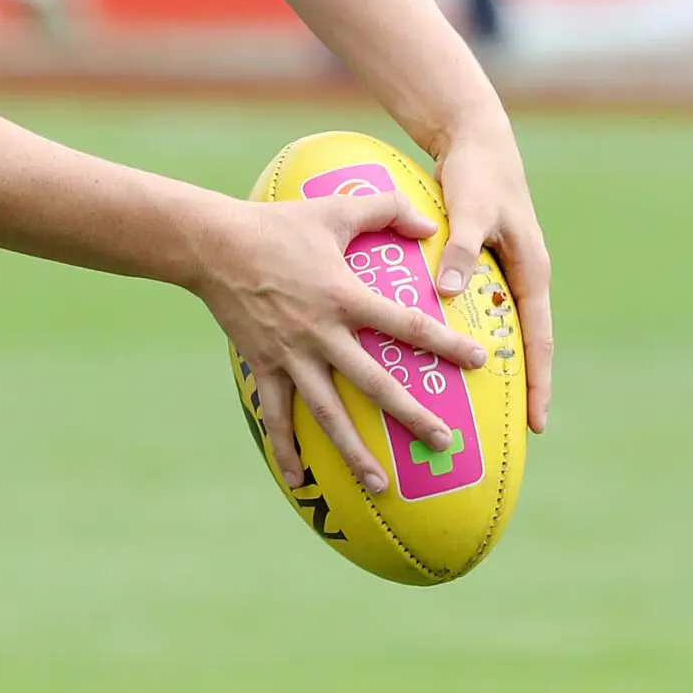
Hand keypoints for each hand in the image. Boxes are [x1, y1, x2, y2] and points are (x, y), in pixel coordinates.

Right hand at [198, 190, 489, 494]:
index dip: (444, 343)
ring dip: (354, 451)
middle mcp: (321, 333)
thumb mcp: (334, 208)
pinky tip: (299, 481)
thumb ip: (385, 209)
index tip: (480, 361)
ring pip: (328, 413)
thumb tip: (431, 224)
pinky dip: (286, 449)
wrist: (212, 244)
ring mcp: (291, 354)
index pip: (405, 324)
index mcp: (343, 296)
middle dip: (412, 415)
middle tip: (445, 443)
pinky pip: (277, 415)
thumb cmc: (276, 223)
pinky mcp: (264, 365)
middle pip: (374, 384)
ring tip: (382, 485)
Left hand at [432, 121, 553, 432]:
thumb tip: (449, 295)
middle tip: (508, 431)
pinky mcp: (479, 264)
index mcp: (531, 273)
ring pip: (498, 329)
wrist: (474, 141)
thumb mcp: (472, 209)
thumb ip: (462, 249)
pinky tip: (437, 353)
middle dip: (519, 386)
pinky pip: (474, 307)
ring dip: (490, 361)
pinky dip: (462, 331)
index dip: (538, 382)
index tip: (536, 423)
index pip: (539, 340)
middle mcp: (520, 279)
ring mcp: (502, 273)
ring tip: (473, 404)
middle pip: (524, 344)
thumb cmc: (478, 174)